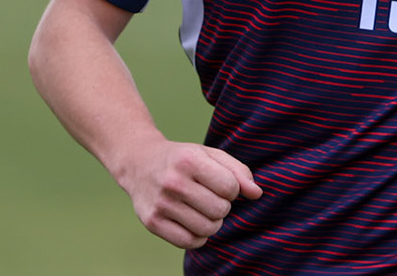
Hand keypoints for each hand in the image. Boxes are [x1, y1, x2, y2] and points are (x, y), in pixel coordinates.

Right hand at [116, 138, 261, 249]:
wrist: (139, 163)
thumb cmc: (182, 159)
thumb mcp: (210, 154)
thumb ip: (238, 171)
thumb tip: (257, 194)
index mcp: (189, 160)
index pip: (230, 188)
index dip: (232, 188)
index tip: (220, 183)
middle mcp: (173, 182)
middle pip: (220, 210)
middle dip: (223, 206)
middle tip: (211, 198)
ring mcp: (161, 204)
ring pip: (207, 229)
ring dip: (213, 222)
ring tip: (204, 210)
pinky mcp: (152, 223)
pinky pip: (189, 242)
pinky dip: (198, 236)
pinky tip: (193, 222)